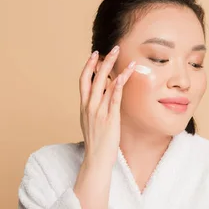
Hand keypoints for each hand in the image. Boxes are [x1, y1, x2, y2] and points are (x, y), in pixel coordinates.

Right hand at [74, 46, 134, 208]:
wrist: (96, 160)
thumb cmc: (97, 143)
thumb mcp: (92, 122)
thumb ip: (95, 109)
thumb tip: (103, 97)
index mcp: (84, 107)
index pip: (83, 81)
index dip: (88, 66)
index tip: (95, 54)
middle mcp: (89, 107)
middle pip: (94, 78)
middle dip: (102, 61)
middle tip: (111, 48)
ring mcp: (99, 112)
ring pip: (105, 84)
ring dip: (113, 67)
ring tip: (121, 55)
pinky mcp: (110, 118)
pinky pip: (114, 97)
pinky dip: (119, 84)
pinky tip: (125, 74)